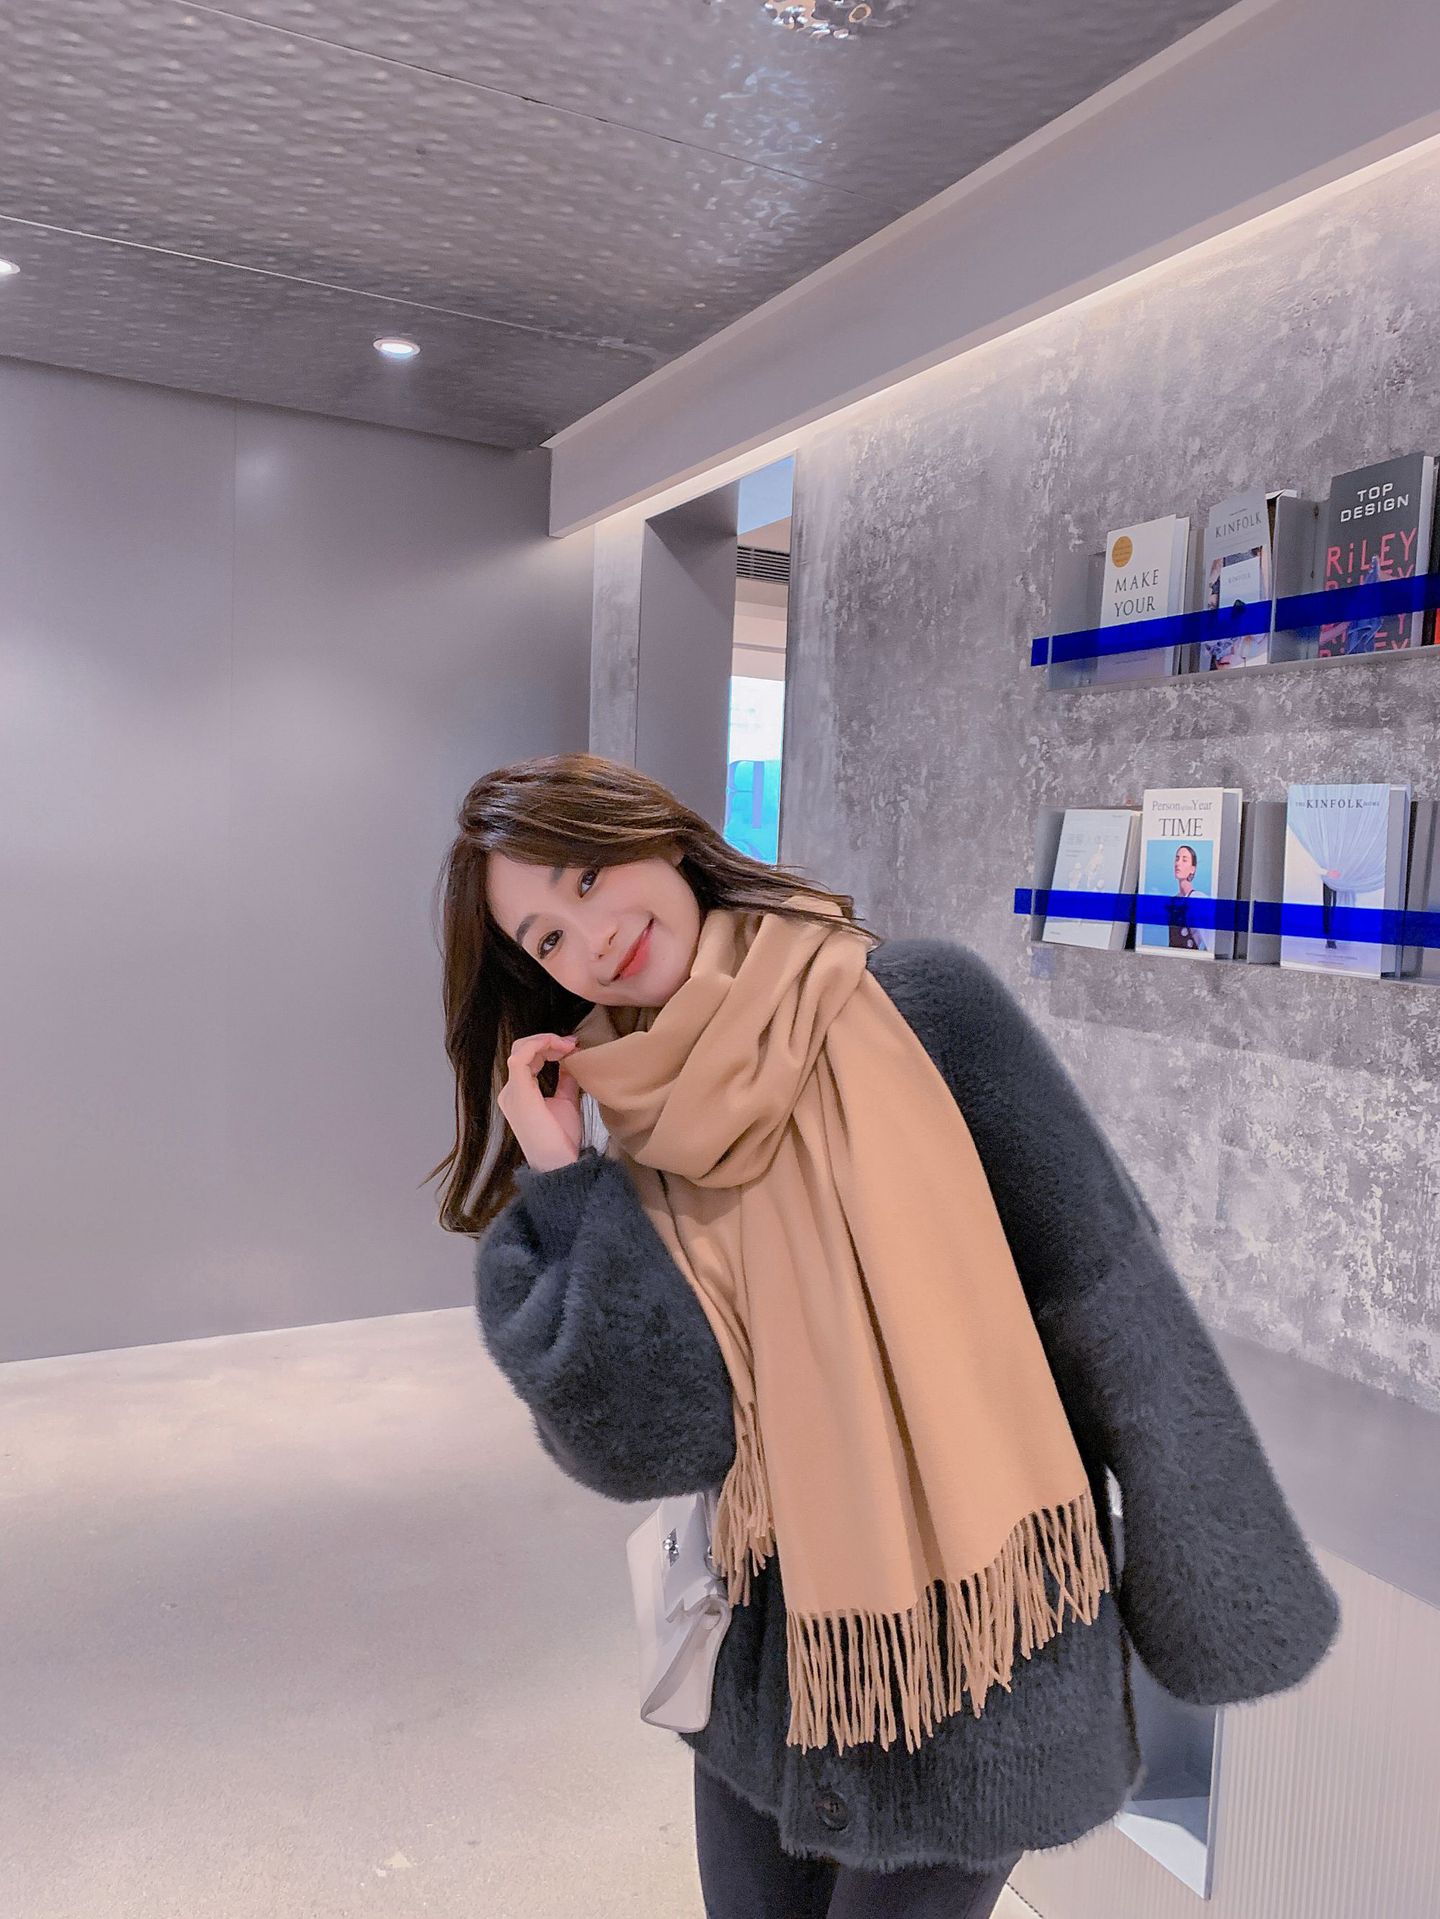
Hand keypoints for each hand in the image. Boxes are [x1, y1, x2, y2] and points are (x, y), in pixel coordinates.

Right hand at [496, 1032, 583, 1171]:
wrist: (559, 1164)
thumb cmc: (561, 1139)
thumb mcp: (566, 1102)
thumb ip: (565, 1081)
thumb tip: (571, 1060)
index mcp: (519, 1093)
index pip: (527, 1058)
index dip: (548, 1046)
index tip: (572, 1046)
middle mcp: (510, 1091)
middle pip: (522, 1050)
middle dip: (547, 1041)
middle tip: (572, 1043)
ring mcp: (512, 1092)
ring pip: (520, 1050)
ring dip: (545, 1041)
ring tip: (568, 1045)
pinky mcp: (519, 1093)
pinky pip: (521, 1057)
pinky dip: (539, 1045)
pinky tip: (559, 1048)